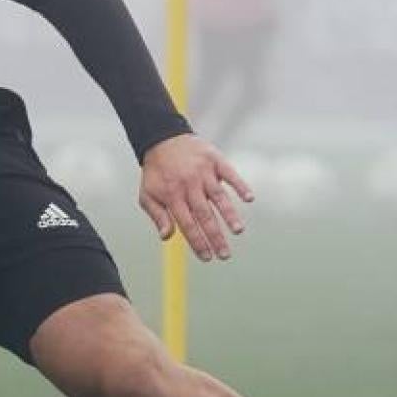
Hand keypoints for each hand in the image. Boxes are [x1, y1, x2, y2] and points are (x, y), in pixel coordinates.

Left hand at [137, 134, 254, 261]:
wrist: (162, 139)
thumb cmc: (156, 172)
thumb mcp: (147, 194)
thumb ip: (158, 216)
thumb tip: (166, 237)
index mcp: (172, 196)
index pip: (186, 224)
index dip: (197, 242)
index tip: (207, 257)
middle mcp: (188, 185)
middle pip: (204, 215)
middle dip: (215, 236)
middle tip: (225, 255)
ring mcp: (203, 172)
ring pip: (218, 196)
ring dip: (229, 214)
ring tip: (238, 231)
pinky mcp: (214, 159)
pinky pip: (229, 173)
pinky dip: (239, 185)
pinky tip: (249, 198)